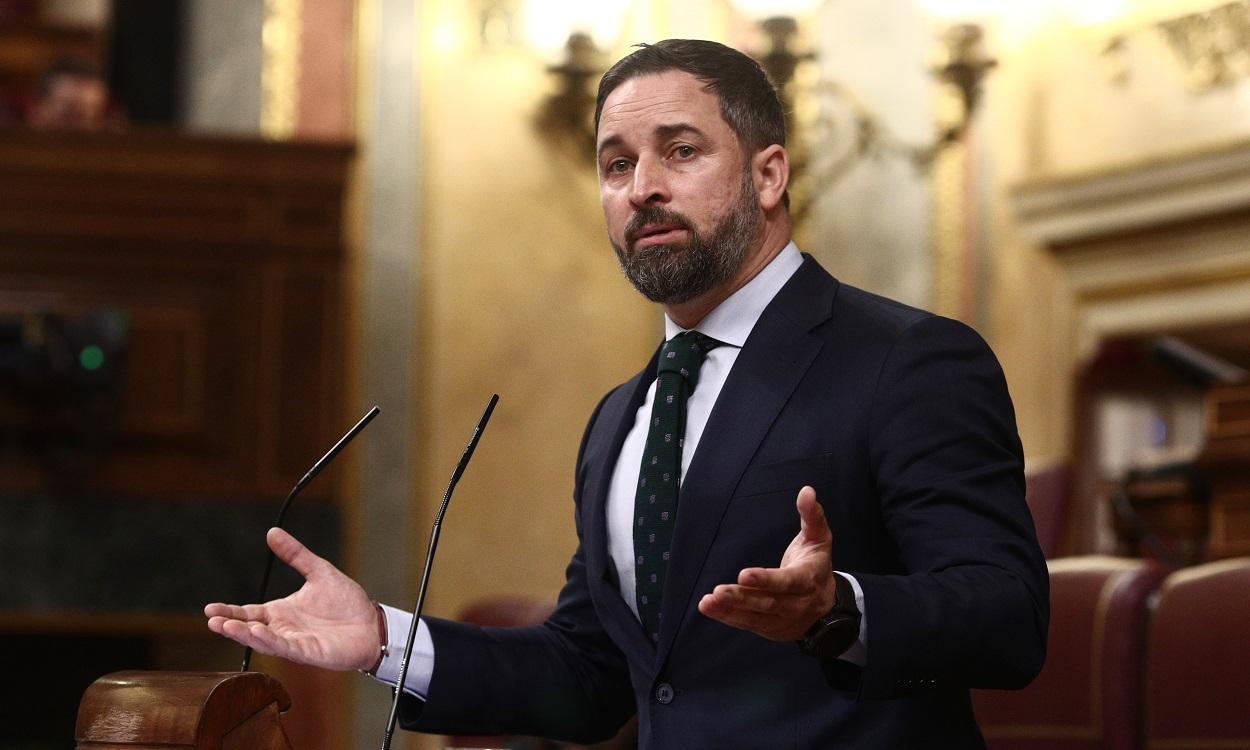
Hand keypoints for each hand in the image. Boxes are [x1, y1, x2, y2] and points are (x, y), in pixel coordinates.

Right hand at [204, 527, 379, 671]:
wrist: (372, 623)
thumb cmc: (346, 602)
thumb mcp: (318, 571)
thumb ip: (295, 554)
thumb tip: (272, 532)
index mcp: (281, 612)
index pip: (249, 612)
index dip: (230, 610)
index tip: (209, 608)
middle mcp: (284, 629)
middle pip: (250, 628)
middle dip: (230, 625)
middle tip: (212, 620)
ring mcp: (294, 642)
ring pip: (263, 640)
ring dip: (244, 634)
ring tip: (226, 626)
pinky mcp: (309, 652)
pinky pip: (286, 647)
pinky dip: (270, 640)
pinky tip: (257, 632)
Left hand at [697, 486, 834, 641]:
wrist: (827, 608)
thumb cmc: (816, 566)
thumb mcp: (819, 539)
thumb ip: (812, 516)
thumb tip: (807, 490)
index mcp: (807, 580)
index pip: (786, 581)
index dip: (766, 579)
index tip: (744, 574)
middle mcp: (795, 603)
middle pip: (766, 601)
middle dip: (742, 597)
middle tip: (719, 592)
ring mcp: (782, 619)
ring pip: (754, 615)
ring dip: (729, 610)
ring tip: (707, 602)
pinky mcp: (769, 628)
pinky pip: (746, 623)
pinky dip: (727, 617)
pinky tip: (709, 608)